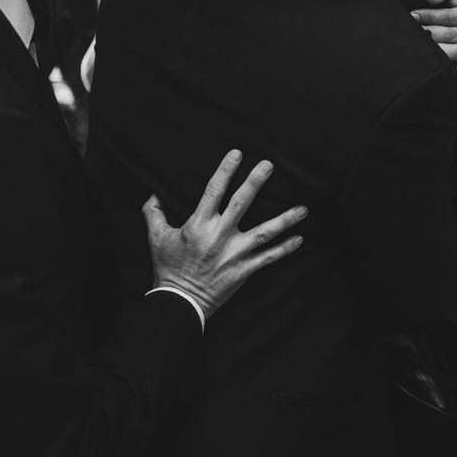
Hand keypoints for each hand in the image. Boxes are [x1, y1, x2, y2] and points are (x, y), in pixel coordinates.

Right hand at [143, 150, 306, 318]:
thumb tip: (153, 194)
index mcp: (198, 225)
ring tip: (303, 209)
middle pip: (241, 204)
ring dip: (285, 220)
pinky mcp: (244, 270)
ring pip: (264, 232)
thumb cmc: (168, 269)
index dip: (225, 171)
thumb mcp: (157, 239)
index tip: (237, 153)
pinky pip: (268, 258)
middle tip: (269, 165)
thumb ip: (154, 214)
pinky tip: (299, 239)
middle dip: (255, 183)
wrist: (179, 302)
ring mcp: (234, 254)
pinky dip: (285, 249)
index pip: (213, 191)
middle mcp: (219, 236)